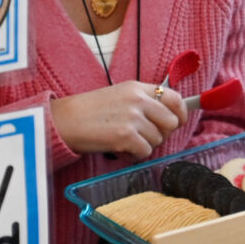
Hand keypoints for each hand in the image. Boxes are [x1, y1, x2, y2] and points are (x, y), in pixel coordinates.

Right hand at [50, 80, 186, 158]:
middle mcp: (138, 100)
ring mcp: (132, 118)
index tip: (178, 122)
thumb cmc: (90, 111)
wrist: (64, 121)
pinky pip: (146, 151)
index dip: (180, 113)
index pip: (175, 97)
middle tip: (145, 136)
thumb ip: (143, 101)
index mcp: (138, 88)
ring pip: (158, 139)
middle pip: (172, 122)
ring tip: (127, 141)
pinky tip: (122, 149)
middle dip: (162, 133)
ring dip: (145, 144)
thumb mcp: (120, 95)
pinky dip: (136, 155)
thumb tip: (168, 116)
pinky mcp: (125, 136)